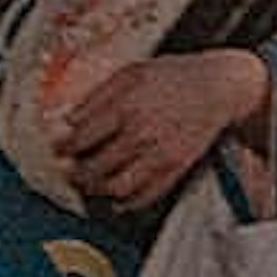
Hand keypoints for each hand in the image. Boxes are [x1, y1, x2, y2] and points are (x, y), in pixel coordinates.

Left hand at [55, 47, 271, 215]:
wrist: (217, 86)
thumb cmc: (172, 75)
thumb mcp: (130, 73)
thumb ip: (98, 96)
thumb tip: (69, 119)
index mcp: (126, 106)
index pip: (83, 137)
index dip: (65, 147)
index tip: (58, 149)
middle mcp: (141, 133)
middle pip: (96, 166)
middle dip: (77, 173)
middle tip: (69, 172)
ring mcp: (160, 154)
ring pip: (118, 186)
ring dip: (98, 190)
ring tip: (90, 185)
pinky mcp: (176, 167)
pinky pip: (147, 195)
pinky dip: (128, 203)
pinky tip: (118, 199)